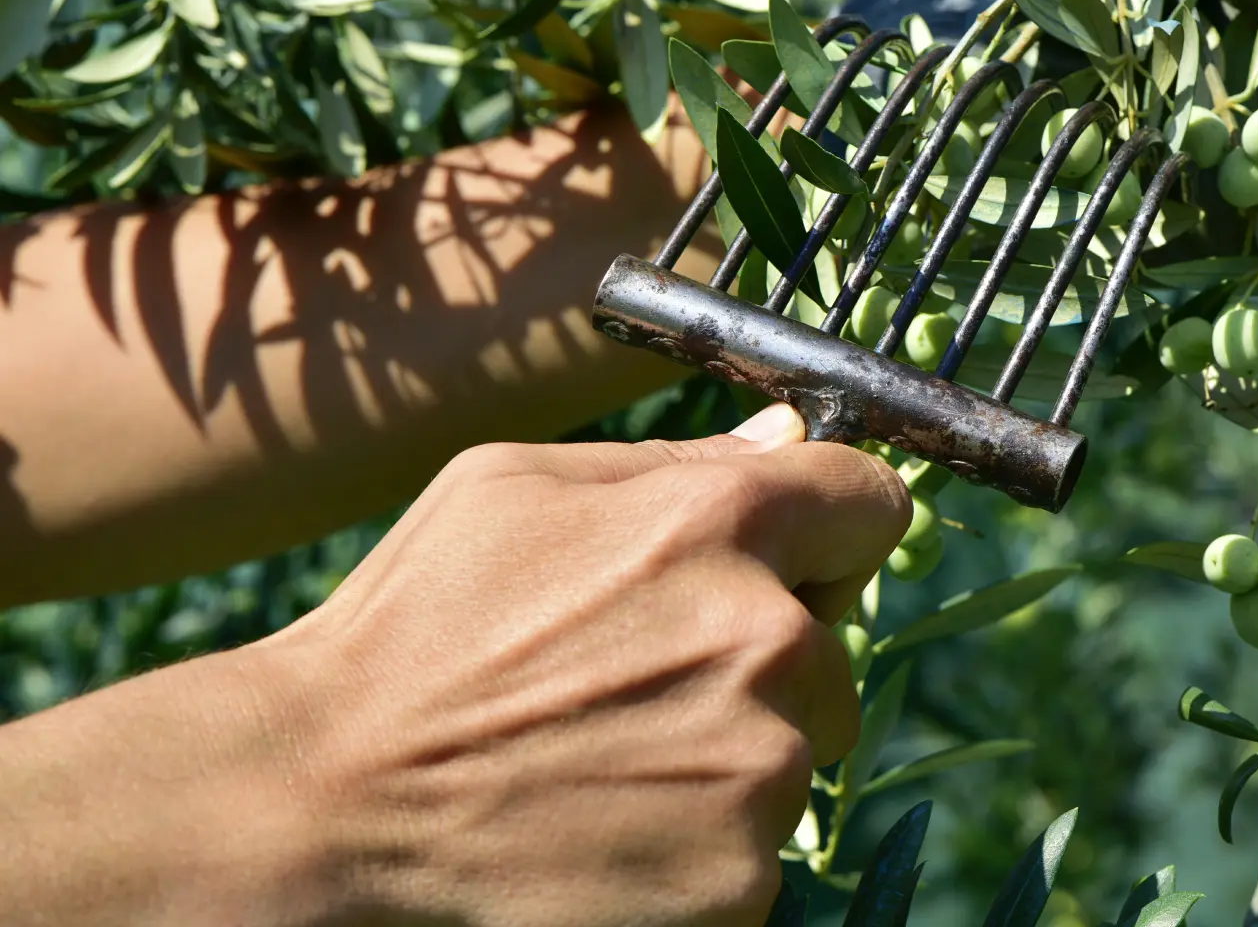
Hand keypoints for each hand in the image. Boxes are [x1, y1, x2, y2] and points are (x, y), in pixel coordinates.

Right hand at [252, 403, 908, 926]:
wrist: (329, 801)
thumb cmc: (412, 627)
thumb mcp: (516, 487)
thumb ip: (675, 460)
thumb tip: (786, 437)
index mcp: (720, 521)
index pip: (870, 502)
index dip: (830, 526)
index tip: (793, 557)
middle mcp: (764, 640)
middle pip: (833, 639)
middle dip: (766, 652)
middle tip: (648, 677)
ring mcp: (760, 769)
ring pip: (796, 746)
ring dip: (734, 748)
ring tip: (611, 753)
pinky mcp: (741, 878)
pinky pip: (759, 841)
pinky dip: (705, 839)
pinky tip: (613, 823)